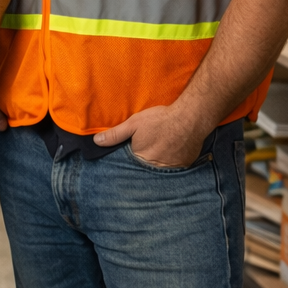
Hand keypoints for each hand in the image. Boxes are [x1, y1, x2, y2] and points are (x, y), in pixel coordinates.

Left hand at [94, 105, 208, 168]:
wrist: (190, 117)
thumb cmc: (160, 120)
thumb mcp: (133, 124)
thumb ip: (115, 134)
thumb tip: (97, 141)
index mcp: (142, 159)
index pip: (130, 167)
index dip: (128, 162)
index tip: (129, 157)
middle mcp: (157, 168)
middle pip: (146, 169)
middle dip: (143, 164)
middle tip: (147, 151)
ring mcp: (173, 169)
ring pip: (160, 170)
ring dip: (158, 164)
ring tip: (159, 152)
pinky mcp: (185, 165)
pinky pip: (175, 168)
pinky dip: (171, 163)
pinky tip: (171, 152)